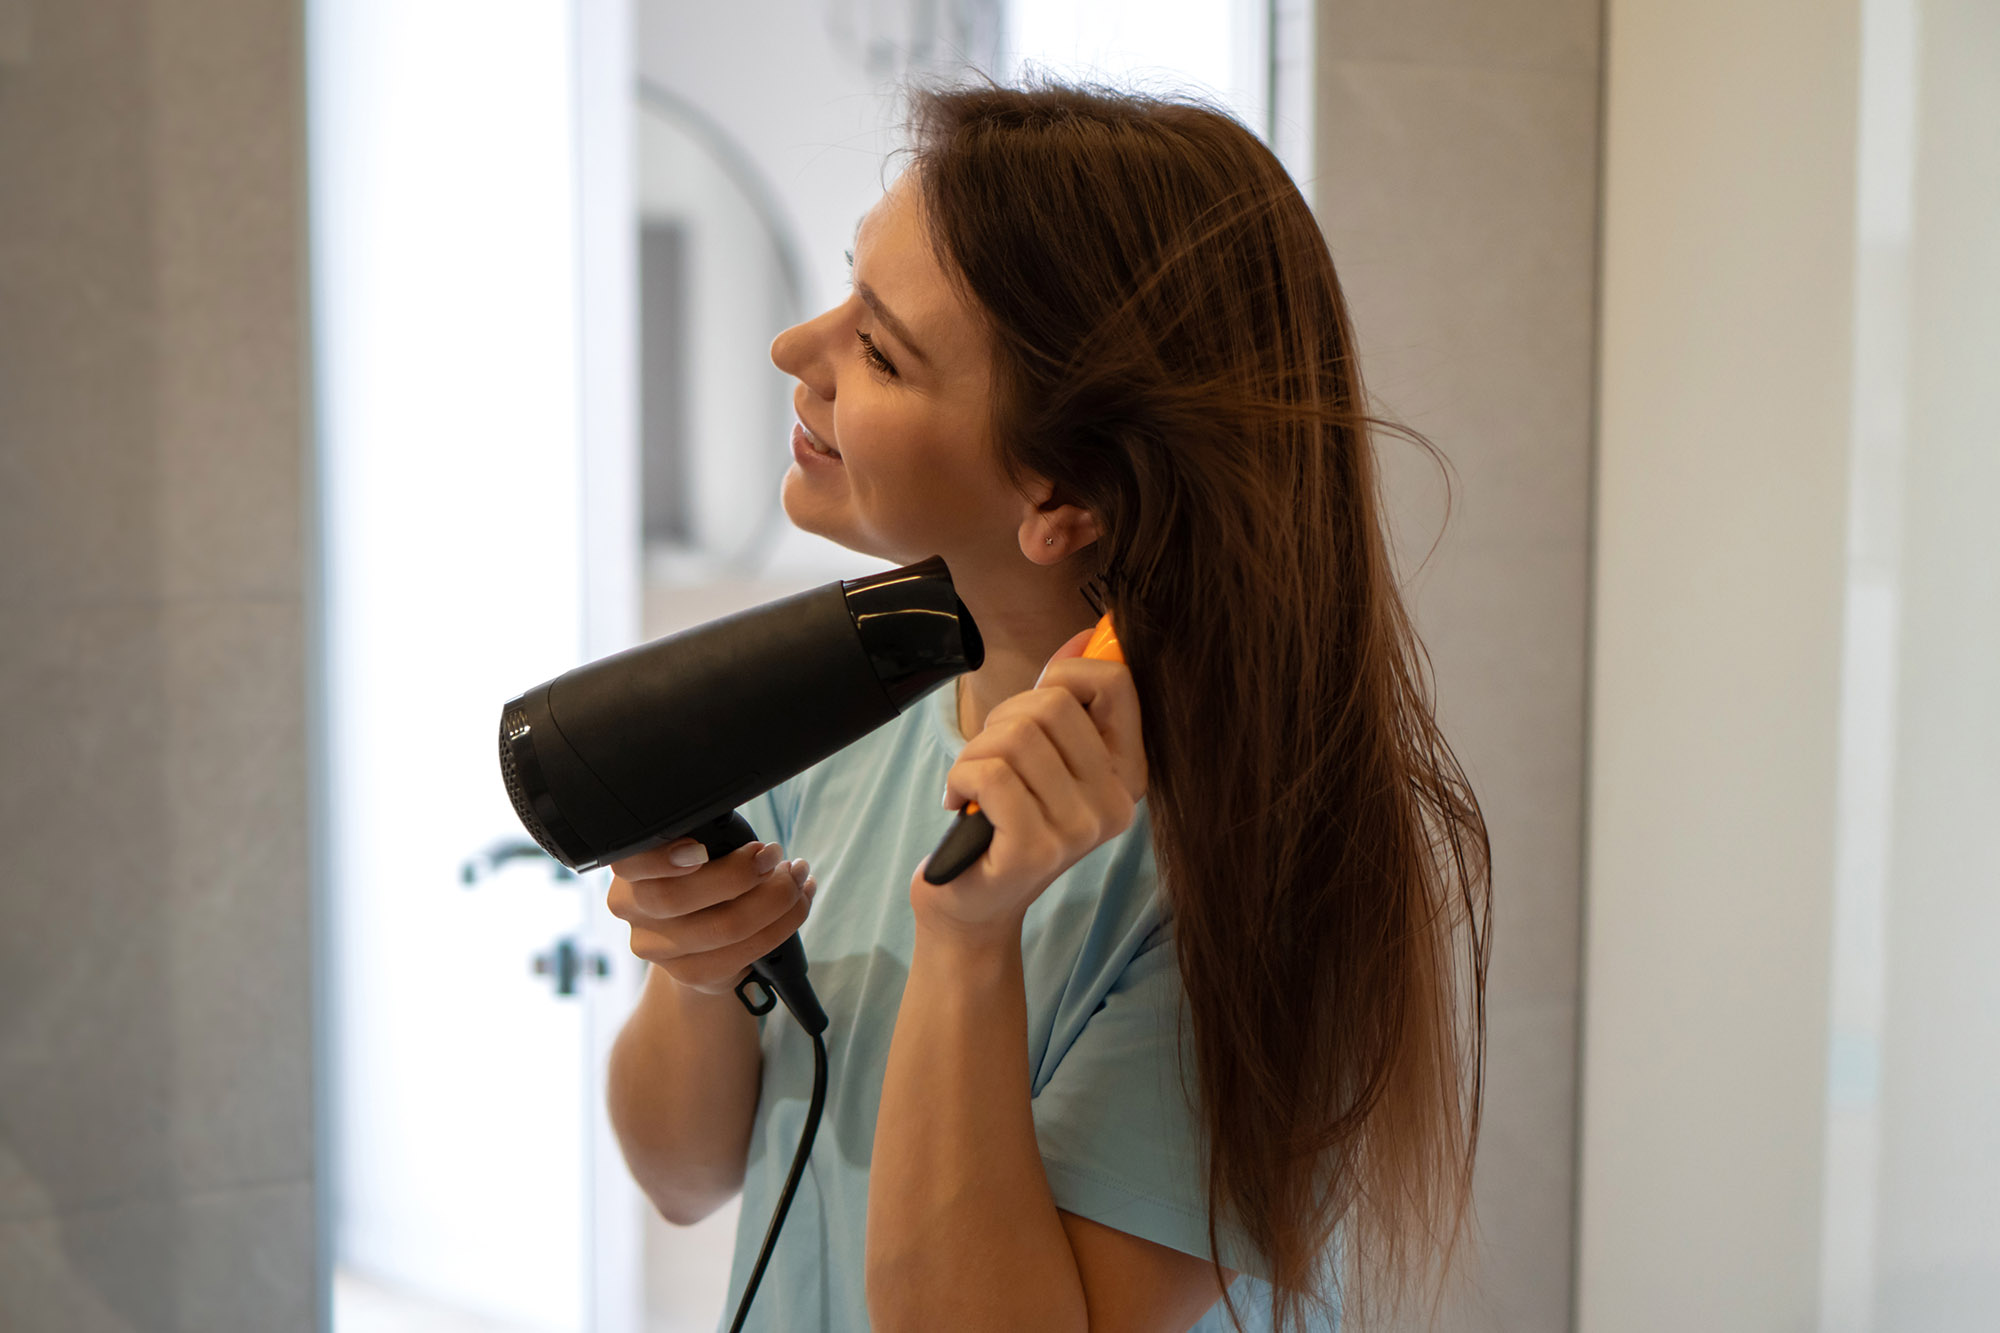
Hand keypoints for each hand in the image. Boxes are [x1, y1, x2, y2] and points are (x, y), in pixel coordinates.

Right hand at [606, 838, 815, 994]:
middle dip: (738, 873)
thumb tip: (748, 839)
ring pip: (721, 927)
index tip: (701, 848)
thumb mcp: (699, 845)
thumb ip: (708, 836)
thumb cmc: (705, 874)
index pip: (630, 863)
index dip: (663, 858)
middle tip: (773, 855)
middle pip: (677, 897)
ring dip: (773, 899)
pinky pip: (742, 953)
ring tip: (796, 877)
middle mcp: (634, 911)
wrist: (700, 937)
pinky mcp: (690, 974)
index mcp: (631, 871)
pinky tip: (798, 903)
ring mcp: (658, 949)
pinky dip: (782, 925)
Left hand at [913, 627, 1147, 947]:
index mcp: (1128, 773)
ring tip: (974, 784)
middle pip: (1054, 704)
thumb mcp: (1044, 754)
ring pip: (1018, 736)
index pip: (1116, 681)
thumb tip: (1092, 632)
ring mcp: (1080, 829)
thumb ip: (1070, 697)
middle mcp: (1116, 803)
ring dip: (976, 752)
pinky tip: (960, 803)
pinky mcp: (1037, 849)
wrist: (972, 903)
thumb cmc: (1004, 819)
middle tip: (990, 758)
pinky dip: (960, 778)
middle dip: (1003, 718)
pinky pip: (991, 774)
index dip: (1065, 673)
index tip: (1034, 703)